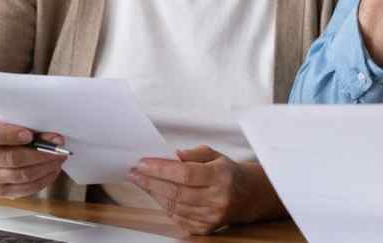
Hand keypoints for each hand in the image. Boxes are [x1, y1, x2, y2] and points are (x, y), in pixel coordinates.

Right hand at [0, 110, 66, 198]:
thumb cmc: (1, 124)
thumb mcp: (7, 115)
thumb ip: (25, 122)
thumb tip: (53, 138)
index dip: (9, 135)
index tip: (30, 135)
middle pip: (11, 158)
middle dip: (40, 153)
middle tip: (59, 148)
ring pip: (20, 175)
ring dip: (45, 167)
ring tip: (59, 158)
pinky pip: (24, 189)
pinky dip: (42, 180)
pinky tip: (52, 170)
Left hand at [128, 145, 282, 234]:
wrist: (248, 196)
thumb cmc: (227, 172)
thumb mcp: (214, 155)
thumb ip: (193, 153)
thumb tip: (171, 155)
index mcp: (220, 176)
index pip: (185, 173)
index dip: (161, 169)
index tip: (143, 163)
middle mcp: (217, 198)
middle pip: (176, 191)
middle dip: (151, 181)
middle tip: (135, 173)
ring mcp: (212, 216)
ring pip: (175, 206)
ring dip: (154, 194)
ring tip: (142, 182)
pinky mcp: (206, 228)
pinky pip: (178, 218)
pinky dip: (165, 206)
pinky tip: (157, 195)